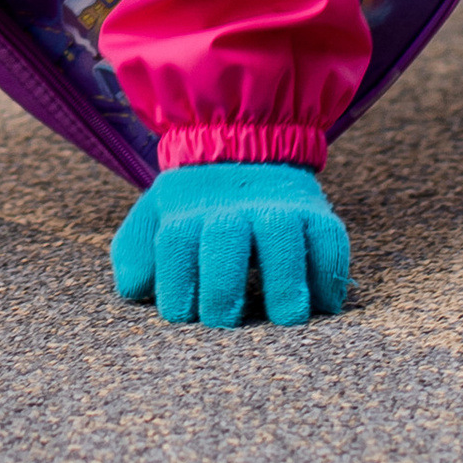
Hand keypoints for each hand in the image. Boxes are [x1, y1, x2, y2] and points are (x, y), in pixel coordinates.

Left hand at [111, 160, 350, 326]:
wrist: (249, 143)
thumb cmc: (199, 200)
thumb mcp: (160, 210)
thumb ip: (139, 248)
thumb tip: (132, 288)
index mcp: (191, 210)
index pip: (176, 243)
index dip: (176, 281)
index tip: (182, 313)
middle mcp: (235, 208)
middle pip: (225, 241)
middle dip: (223, 284)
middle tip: (226, 319)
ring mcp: (279, 209)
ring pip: (282, 238)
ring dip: (285, 278)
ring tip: (287, 315)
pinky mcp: (316, 213)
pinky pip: (329, 238)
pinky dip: (330, 270)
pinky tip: (325, 303)